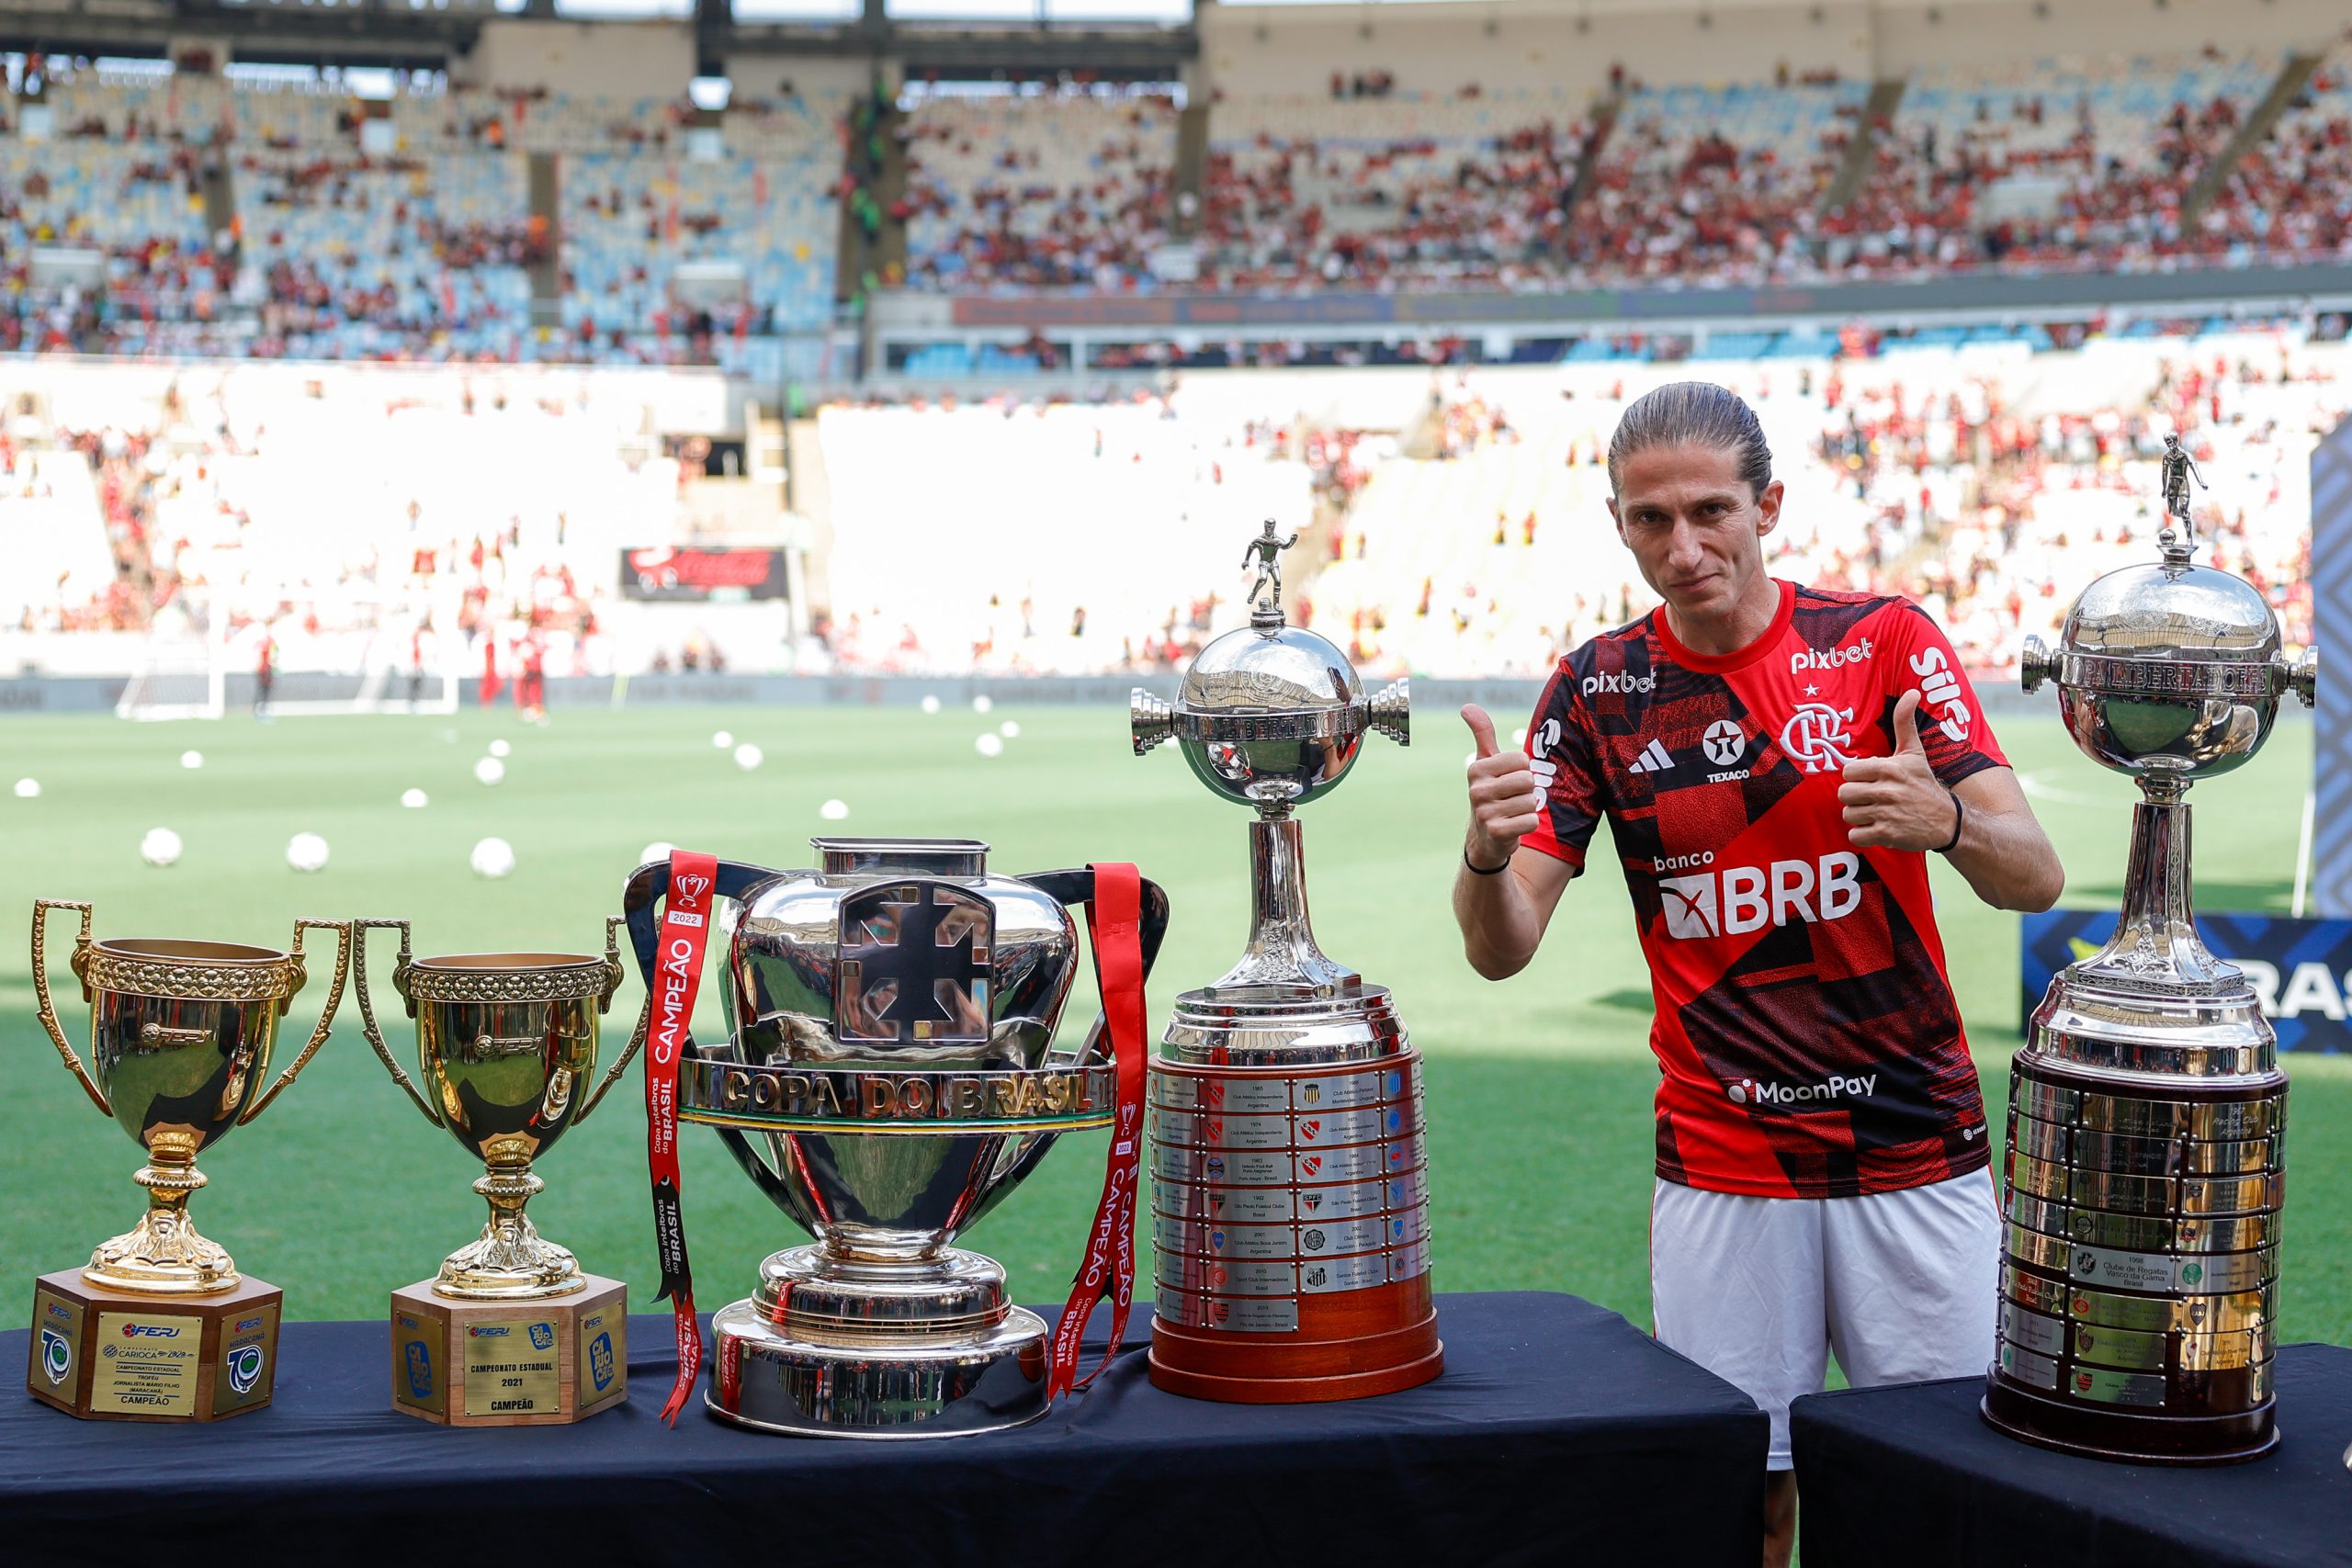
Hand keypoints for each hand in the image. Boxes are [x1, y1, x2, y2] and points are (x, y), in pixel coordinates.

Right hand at [1463, 704, 1543, 866]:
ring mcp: (1485, 812)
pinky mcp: (1496, 832)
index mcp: (1477, 769)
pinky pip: (1531, 821)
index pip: (1522, 759)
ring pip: (1532, 801)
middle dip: (1528, 790)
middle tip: (1513, 797)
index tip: (1509, 779)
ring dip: (1528, 808)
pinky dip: (1528, 824)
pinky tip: (1515, 825)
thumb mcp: (1486, 763)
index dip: (1523, 769)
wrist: (1486, 835)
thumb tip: (1466, 706)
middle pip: (1528, 780)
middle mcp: (1477, 790)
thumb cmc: (1492, 791)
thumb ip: (1482, 733)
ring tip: (1513, 811)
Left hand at [1838, 690, 1959, 851]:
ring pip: (1848, 814)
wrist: (1948, 820)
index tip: (1868, 780)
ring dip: (1858, 816)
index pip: (1848, 771)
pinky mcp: (1887, 834)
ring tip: (1875, 812)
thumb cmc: (1924, 784)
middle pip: (1845, 793)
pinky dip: (1862, 834)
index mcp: (1889, 768)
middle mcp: (1887, 790)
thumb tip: (1912, 692)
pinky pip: (1855, 835)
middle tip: (1870, 798)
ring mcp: (1886, 813)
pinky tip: (1876, 828)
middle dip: (1855, 797)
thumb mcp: (1915, 753)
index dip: (1856, 777)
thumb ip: (1904, 723)